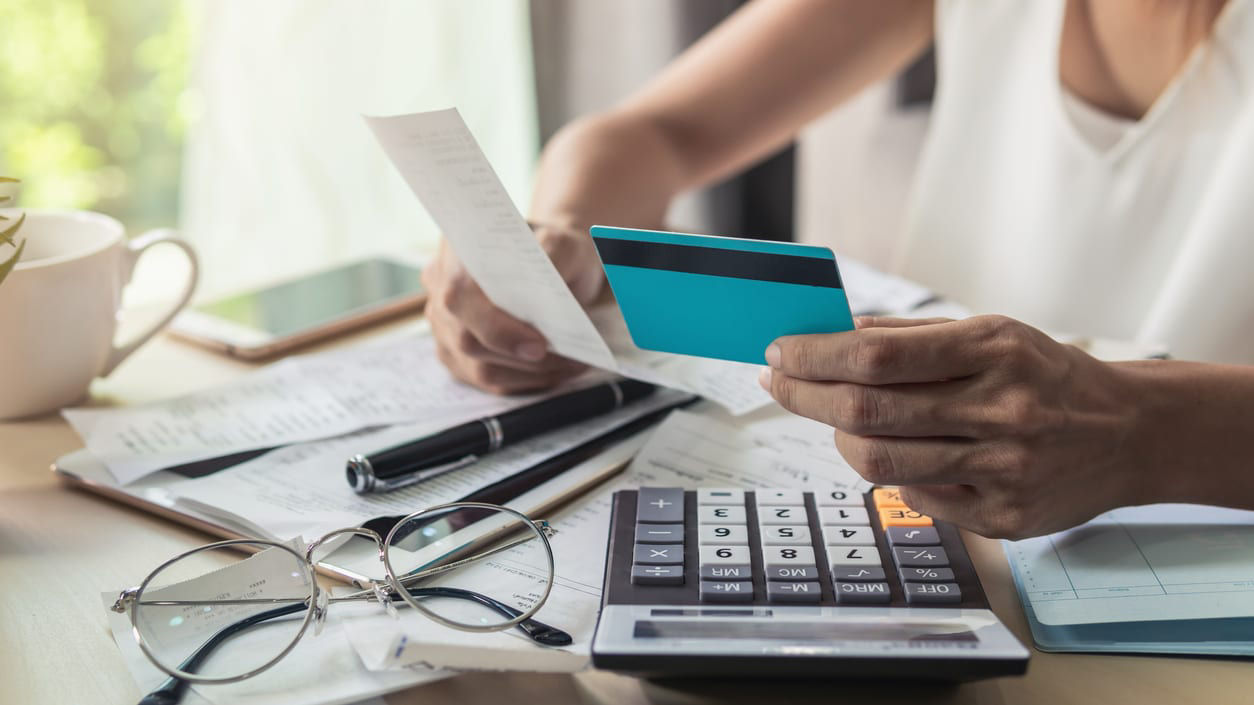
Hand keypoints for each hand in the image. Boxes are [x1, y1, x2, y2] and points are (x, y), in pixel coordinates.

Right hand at [422, 223, 602, 393]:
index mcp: (458, 251)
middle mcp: (441, 287)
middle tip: (571, 361)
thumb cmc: (556, 248)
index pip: (460, 296)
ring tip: (573, 366)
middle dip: (521, 359)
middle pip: (466, 340)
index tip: (539, 346)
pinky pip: (487, 378)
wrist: (555, 259)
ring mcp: (445, 323)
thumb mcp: (564, 242)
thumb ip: (554, 258)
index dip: (495, 328)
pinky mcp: (457, 353)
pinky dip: (525, 381)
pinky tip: (557, 371)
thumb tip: (546, 296)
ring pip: (478, 366)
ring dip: (530, 374)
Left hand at [760, 315, 1150, 538]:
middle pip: (868, 411)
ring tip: (833, 418)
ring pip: (881, 462)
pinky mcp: (1003, 518)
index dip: (816, 356)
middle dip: (805, 395)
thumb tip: (833, 335)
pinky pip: (913, 496)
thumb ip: (911, 336)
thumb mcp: (992, 333)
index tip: (780, 352)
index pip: (878, 357)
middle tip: (778, 382)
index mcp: (994, 351)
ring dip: (838, 436)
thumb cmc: (1047, 375)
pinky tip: (893, 450)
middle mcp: (1000, 410)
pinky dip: (890, 470)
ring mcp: (1002, 471)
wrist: (1130, 434)